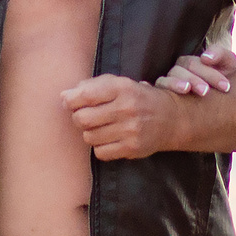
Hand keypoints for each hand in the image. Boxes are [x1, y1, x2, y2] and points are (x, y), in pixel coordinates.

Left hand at [62, 75, 187, 160]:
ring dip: (89, 133)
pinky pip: (100, 152)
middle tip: (84, 116)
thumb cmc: (137, 98)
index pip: (85, 95)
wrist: (171, 118)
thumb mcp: (119, 83)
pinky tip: (108, 139)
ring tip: (100, 127)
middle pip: (82, 119)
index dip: (70, 100)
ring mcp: (130, 130)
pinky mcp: (132, 148)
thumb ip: (91, 86)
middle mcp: (126, 108)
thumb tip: (64, 97)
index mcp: (122, 87)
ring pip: (88, 137)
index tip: (69, 102)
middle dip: (78, 118)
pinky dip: (100, 147)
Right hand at [155, 44, 235, 95]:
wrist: (230, 106)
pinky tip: (162, 99)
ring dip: (174, 84)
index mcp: (192, 65)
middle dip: (193, 79)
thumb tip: (205, 57)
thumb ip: (220, 55)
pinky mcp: (162, 99)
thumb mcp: (229, 65)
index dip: (209, 73)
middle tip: (206, 91)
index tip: (225, 86)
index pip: (194, 64)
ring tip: (186, 90)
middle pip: (179, 71)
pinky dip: (154, 91)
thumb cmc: (227, 83)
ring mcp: (168, 85)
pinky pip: (154, 92)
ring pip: (164, 81)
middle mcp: (178, 73)